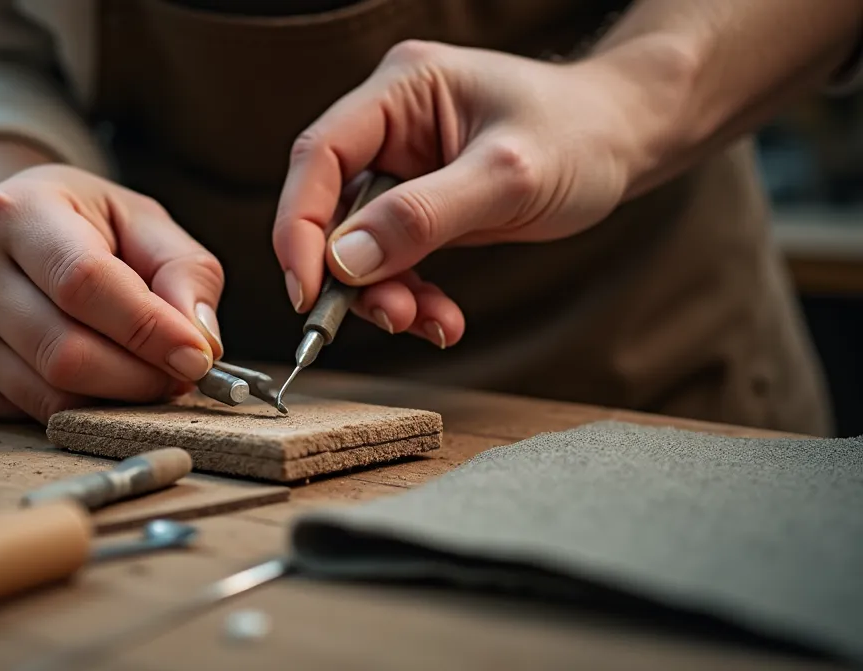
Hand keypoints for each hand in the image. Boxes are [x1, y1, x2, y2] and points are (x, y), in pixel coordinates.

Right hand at [0, 165, 224, 422]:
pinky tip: (97, 380)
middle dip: (139, 377)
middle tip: (180, 374)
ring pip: (50, 395)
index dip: (148, 328)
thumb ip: (185, 272)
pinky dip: (79, 411)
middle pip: (65, 352)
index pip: (84, 283)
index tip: (198, 358)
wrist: (13, 233)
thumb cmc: (88, 226)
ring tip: (148, 376)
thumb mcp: (144, 223)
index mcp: (15, 212)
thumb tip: (201, 343)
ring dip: (117, 400)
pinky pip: (29, 414)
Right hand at [273, 40, 641, 347]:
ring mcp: (404, 168)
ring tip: (428, 322)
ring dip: (385, 293)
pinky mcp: (421, 205)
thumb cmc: (580, 134)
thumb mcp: (507, 176)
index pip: (319, 154)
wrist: (628, 141)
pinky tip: (442, 319)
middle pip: (332, 205)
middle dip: (351, 272)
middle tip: (386, 316)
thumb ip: (423, 216)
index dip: (300, 224)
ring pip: (360, 243)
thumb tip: (343, 261)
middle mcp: (390, 125)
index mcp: (399, 90)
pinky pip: (395, 258)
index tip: (307, 289)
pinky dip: (413, 294)